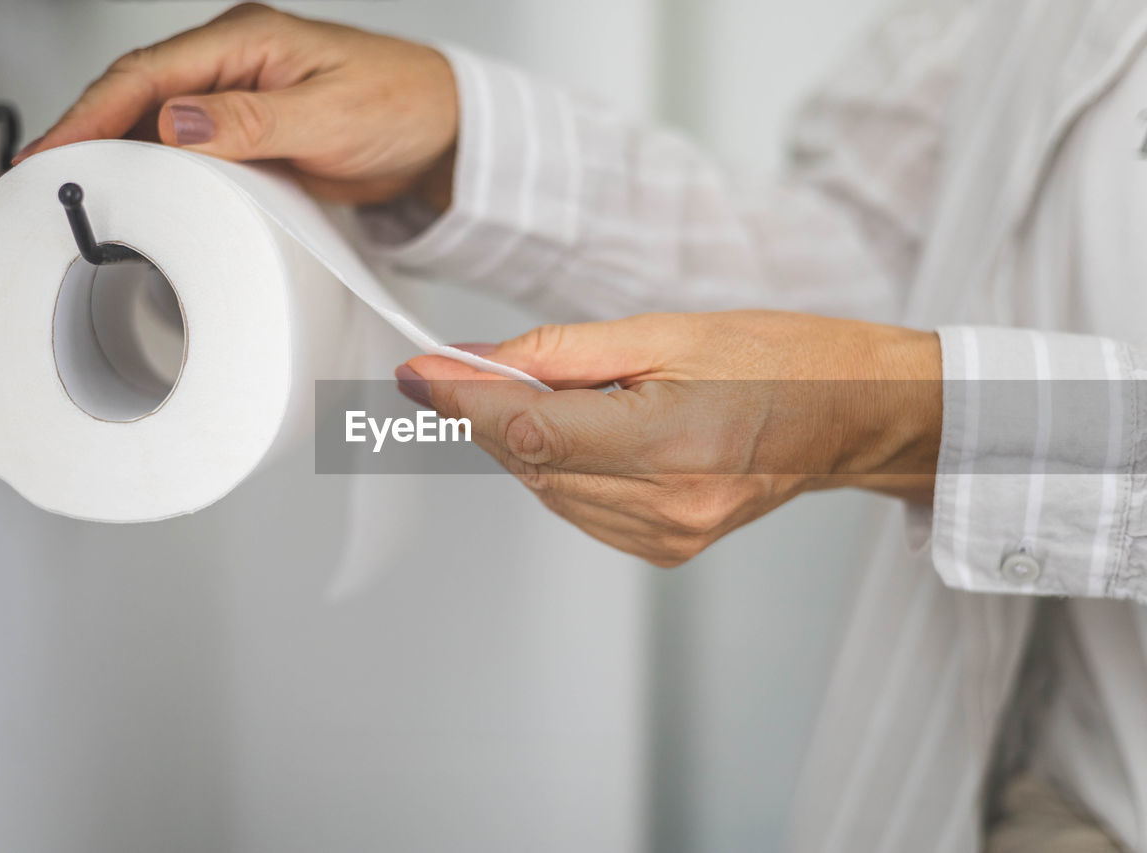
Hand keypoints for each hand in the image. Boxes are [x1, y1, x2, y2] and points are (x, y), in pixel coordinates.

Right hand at [14, 3, 458, 207]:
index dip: (90, 113)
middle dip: (88, 132)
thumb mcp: (328, 115)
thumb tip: (179, 121)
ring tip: (80, 190)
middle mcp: (235, 63)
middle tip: (46, 178)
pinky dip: (161, 168)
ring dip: (120, 152)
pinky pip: (193, 148)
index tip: (52, 151)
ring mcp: (241, 98)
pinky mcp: (253, 133)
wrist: (442, 133)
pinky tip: (144, 192)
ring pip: (159, 122)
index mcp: (245, 41)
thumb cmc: (401, 105)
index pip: (146, 74)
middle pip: (138, 94)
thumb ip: (253, 122)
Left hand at [396, 312, 942, 566]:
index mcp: (669, 444)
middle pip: (527, 460)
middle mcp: (664, 506)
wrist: (849, 415)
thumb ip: (562, 351)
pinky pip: (576, 506)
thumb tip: (475, 363)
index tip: (416, 376)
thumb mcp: (667, 331)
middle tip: (476, 364)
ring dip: (528, 436)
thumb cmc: (779, 360)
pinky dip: (562, 464)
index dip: (460, 403)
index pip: (529, 430)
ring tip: (587, 390)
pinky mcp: (664, 549)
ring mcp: (665, 537)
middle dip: (489, 411)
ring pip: (544, 486)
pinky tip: (598, 429)